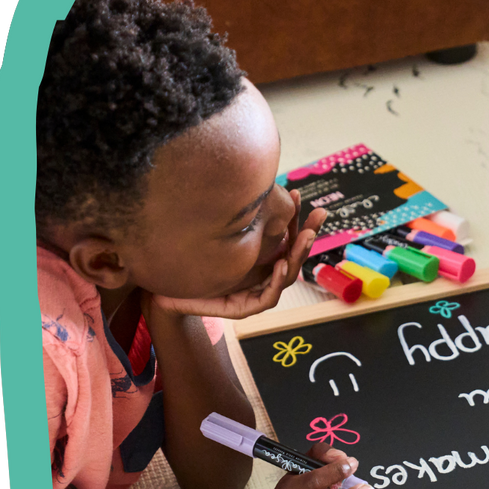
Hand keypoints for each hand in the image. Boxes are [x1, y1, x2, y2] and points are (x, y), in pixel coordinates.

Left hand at [149, 194, 325, 319]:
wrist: (169, 294)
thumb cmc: (189, 264)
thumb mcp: (207, 237)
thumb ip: (224, 218)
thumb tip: (237, 181)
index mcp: (259, 257)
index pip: (284, 236)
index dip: (295, 218)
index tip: (299, 196)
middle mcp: (262, 273)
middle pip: (293, 253)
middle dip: (308, 233)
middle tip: (320, 214)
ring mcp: (256, 291)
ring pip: (287, 273)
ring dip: (298, 254)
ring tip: (306, 236)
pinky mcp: (246, 307)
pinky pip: (269, 296)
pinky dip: (278, 280)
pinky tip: (281, 263)